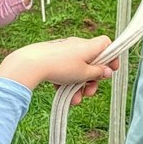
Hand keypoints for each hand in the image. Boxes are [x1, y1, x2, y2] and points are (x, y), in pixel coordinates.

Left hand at [0, 36, 115, 93]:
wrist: (31, 63)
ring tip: (75, 100)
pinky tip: (64, 96)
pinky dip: (67, 82)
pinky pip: (65, 70)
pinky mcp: (53, 58)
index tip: (111, 70)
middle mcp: (77, 46)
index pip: (106, 44)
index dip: (111, 56)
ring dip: (79, 85)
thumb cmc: (60, 67)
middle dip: (92, 80)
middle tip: (90, 92)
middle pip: (92, 62)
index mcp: (88, 46)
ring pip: (78, 69)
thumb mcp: (84, 74)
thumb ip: (98, 72)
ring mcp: (64, 51)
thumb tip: (107, 71)